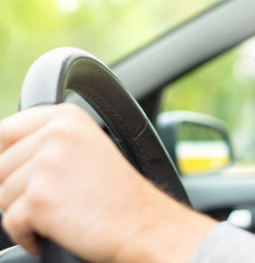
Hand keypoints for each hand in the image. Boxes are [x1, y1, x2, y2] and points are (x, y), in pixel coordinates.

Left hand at [0, 104, 215, 261]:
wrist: (143, 222)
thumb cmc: (118, 191)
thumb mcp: (87, 147)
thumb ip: (48, 140)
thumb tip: (4, 154)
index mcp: (67, 117)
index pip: (5, 131)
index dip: (7, 156)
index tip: (18, 173)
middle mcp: (56, 134)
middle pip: (0, 165)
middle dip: (17, 188)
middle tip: (52, 197)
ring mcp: (47, 165)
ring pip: (1, 195)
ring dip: (24, 211)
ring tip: (59, 211)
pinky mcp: (40, 199)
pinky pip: (9, 222)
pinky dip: (26, 234)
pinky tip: (52, 230)